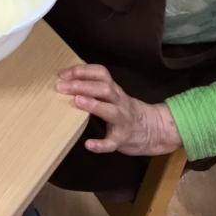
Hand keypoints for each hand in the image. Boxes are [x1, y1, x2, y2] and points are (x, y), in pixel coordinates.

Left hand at [57, 65, 182, 155]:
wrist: (154, 130)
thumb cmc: (124, 110)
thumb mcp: (113, 96)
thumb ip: (95, 88)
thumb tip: (65, 82)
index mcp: (115, 90)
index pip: (101, 73)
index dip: (82, 71)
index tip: (62, 74)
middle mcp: (120, 102)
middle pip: (105, 89)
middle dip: (82, 85)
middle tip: (61, 87)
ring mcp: (123, 121)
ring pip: (111, 111)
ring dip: (93, 105)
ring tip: (76, 101)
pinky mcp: (123, 139)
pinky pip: (113, 142)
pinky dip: (101, 144)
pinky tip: (89, 145)